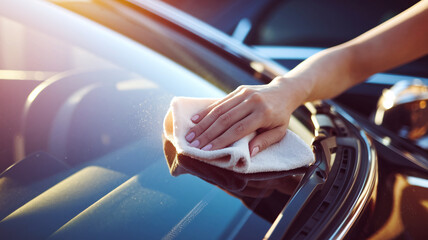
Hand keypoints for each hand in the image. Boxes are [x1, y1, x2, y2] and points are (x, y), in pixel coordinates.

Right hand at [185, 77, 306, 155]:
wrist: (284, 91)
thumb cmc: (281, 116)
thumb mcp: (279, 131)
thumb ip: (264, 142)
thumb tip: (249, 154)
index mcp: (263, 113)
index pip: (238, 129)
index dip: (221, 140)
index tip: (207, 151)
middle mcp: (252, 101)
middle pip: (225, 120)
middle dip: (207, 134)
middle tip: (194, 145)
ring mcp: (244, 93)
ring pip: (219, 110)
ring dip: (203, 124)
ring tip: (191, 135)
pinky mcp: (238, 90)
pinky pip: (220, 101)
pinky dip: (206, 111)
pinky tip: (195, 120)